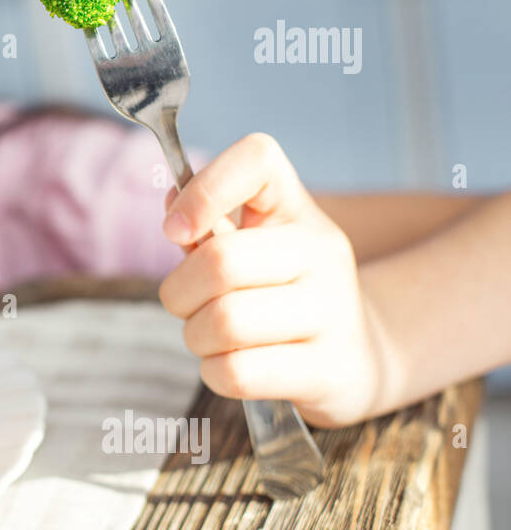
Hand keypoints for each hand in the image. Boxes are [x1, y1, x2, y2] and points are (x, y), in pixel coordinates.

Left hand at [157, 133, 387, 427]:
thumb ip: (208, 224)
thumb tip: (172, 201)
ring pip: (224, 322)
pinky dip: (214, 372)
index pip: (257, 158)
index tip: (175, 230)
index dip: (204, 188)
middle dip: (178, 292)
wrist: (358, 355)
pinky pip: (238, 371)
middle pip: (220, 261)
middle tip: (185, 304)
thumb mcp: (253, 247)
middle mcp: (322, 253)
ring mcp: (332, 312)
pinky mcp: (329, 370)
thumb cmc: (281, 293)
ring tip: (210, 338)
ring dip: (195, 337)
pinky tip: (230, 365)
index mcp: (296, 209)